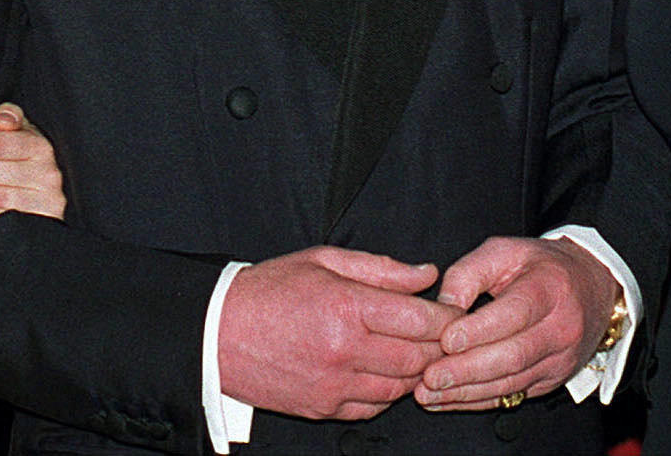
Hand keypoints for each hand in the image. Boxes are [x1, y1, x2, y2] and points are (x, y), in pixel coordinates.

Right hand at [218, 247, 461, 420]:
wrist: (217, 333)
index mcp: (346, 307)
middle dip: (439, 347)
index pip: (420, 320)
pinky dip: (388, 393)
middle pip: (418, 357)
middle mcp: (344, 350)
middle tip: (444, 334)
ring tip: (416, 352)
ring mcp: (333, 385)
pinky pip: (373, 408)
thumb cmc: (269, 290)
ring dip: (417, 372)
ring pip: (400, 387)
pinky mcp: (323, 409)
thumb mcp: (324, 260)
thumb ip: (382, 269)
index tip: (454, 311)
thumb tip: (426, 275)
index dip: (447, 317)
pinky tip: (385, 373)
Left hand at [416, 236, 615, 411]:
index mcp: (550, 288)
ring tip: (430, 394)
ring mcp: (559, 359)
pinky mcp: (552, 380)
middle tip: (431, 376)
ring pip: (511, 383)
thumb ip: (469, 272)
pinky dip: (478, 401)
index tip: (447, 340)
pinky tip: (449, 401)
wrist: (593, 288)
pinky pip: (512, 396)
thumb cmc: (542, 267)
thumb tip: (443, 307)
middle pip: (513, 355)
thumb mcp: (506, 251)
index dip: (480, 330)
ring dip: (467, 392)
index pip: (515, 313)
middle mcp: (561, 328)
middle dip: (468, 369)